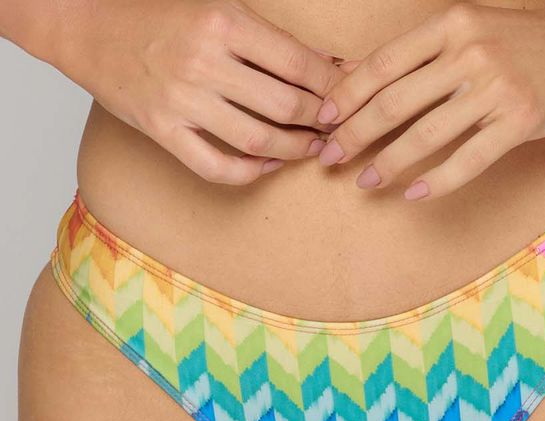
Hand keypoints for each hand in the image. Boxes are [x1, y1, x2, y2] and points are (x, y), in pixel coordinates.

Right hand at [54, 0, 345, 183]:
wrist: (89, 29)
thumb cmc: (159, 18)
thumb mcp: (216, 10)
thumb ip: (266, 39)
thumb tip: (327, 63)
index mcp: (223, 21)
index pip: (298, 63)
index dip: (332, 85)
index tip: (348, 96)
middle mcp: (204, 61)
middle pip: (285, 105)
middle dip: (320, 121)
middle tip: (336, 128)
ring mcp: (183, 100)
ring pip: (258, 139)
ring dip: (294, 150)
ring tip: (312, 149)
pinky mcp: (164, 131)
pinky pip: (217, 166)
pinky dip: (250, 172)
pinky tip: (267, 165)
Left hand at [314, 0, 544, 198]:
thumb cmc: (530, 40)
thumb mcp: (475, 27)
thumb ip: (427, 52)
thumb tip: (367, 78)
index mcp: (452, 23)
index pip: (384, 64)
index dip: (347, 95)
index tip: (322, 120)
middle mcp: (470, 52)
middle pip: (395, 102)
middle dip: (355, 134)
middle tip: (329, 158)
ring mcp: (497, 88)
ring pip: (426, 134)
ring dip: (388, 163)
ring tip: (365, 182)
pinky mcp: (520, 121)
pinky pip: (468, 159)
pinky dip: (436, 181)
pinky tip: (413, 194)